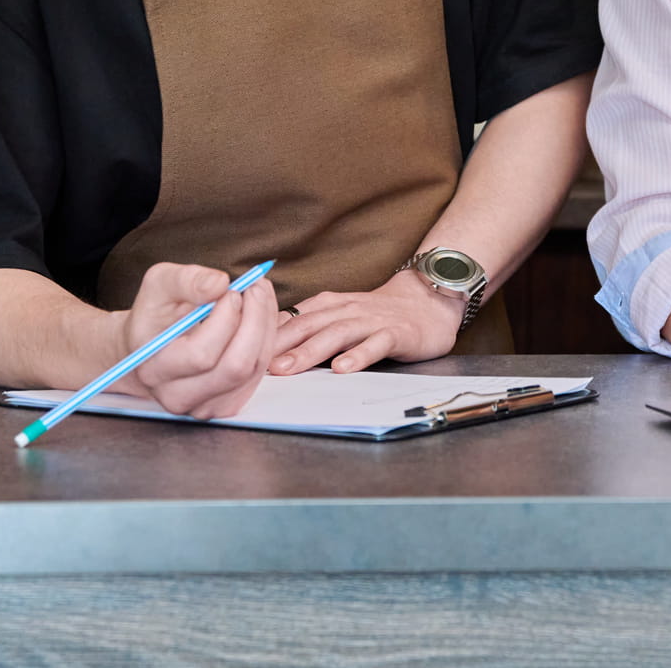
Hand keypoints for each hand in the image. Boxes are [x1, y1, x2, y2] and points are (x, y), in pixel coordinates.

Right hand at [112, 262, 277, 417]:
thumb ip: (185, 280)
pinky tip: (258, 317)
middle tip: (255, 288)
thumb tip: (219, 284)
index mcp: (154, 369)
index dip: (225, 319)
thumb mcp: (159, 284)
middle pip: (235, 367)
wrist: (151, 346)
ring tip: (258, 296)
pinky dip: (266, 341)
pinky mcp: (227, 405)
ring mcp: (204, 406)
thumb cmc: (155, 314)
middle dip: (255, 321)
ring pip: (253, 369)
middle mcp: (178, 397)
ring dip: (265, 326)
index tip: (231, 290)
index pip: (201, 354)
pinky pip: (259, 373)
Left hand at [268, 270, 464, 374]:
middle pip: (308, 325)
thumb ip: (310, 326)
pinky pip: (375, 344)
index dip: (266, 335)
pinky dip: (358, 356)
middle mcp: (346, 310)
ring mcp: (372, 321)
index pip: (292, 318)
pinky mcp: (396, 333)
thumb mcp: (340, 314)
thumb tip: (267, 342)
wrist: (428, 301)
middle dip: (279, 345)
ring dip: (310, 351)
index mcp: (329, 306)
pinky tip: (343, 369)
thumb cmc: (379, 314)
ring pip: (336, 334)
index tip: (242, 352)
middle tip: (255, 365)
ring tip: (288, 369)